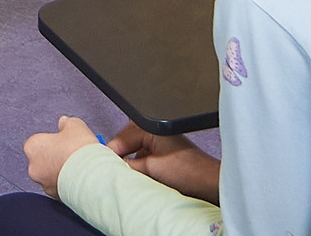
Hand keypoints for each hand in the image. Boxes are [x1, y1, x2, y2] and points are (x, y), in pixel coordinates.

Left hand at [22, 117, 102, 195]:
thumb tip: (64, 123)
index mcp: (32, 147)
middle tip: (73, 153)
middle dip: (57, 156)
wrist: (91, 178)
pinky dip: (69, 183)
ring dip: (63, 171)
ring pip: (53, 175)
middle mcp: (34, 168)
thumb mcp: (75, 126)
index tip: (64, 140)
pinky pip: (61, 187)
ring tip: (80, 166)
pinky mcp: (56, 197)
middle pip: (45, 159)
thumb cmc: (79, 151)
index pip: (39, 141)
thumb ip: (67, 123)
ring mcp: (44, 184)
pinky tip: (81, 178)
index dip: (53, 140)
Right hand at [107, 124, 221, 200]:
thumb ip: (126, 166)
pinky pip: (142, 160)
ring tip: (133, 178)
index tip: (102, 169)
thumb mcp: (150, 168)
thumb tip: (109, 166)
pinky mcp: (162, 154)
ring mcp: (157, 142)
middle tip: (117, 175)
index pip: (118, 140)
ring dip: (131, 167)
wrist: (208, 183)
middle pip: (124, 146)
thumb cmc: (189, 171)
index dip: (110, 156)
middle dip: (121, 161)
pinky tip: (142, 178)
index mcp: (148, 126)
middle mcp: (152, 130)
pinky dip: (140, 169)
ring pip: (132, 154)